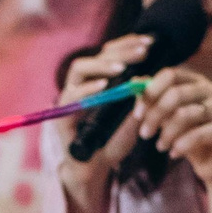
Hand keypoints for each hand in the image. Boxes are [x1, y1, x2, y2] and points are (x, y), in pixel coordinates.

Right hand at [57, 31, 150, 183]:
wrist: (96, 169)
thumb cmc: (113, 143)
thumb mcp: (134, 120)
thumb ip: (139, 101)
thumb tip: (146, 78)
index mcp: (100, 80)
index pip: (111, 52)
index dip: (128, 44)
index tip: (150, 42)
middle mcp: (83, 84)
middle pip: (96, 55)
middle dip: (120, 51)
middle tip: (142, 52)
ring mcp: (70, 98)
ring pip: (79, 68)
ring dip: (101, 65)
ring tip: (121, 68)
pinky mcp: (62, 114)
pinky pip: (71, 96)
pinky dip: (87, 89)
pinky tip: (104, 86)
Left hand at [137, 63, 211, 188]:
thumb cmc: (189, 137)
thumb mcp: (168, 118)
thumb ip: (154, 100)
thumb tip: (134, 82)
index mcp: (196, 81)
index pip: (170, 75)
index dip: (150, 93)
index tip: (137, 114)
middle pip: (176, 94)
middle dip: (155, 115)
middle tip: (144, 134)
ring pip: (185, 114)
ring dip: (166, 133)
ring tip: (160, 146)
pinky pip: (198, 135)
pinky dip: (181, 146)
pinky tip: (174, 154)